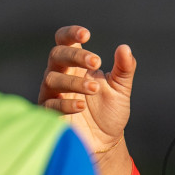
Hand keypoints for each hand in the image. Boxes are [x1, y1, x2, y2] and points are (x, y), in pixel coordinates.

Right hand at [40, 25, 136, 155]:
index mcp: (76, 65)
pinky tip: (82, 106)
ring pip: (52, 78)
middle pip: (56, 55)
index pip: (64, 41)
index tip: (87, 35)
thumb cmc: (110, 111)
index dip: (70, 33)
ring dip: (74, 82)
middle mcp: (61, 75)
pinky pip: (50, 103)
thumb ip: (124, 68)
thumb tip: (125, 48)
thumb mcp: (121, 89)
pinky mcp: (50, 113)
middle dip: (75, 56)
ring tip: (95, 89)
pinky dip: (66, 103)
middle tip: (97, 62)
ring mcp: (53, 93)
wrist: (106, 141)